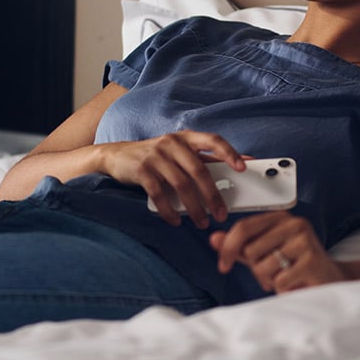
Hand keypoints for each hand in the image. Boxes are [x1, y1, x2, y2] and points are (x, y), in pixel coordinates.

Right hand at [96, 131, 245, 228]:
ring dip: (193, 207)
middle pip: (199, 170)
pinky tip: (174, 220)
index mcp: (186, 138)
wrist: (116, 156)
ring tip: (201, 222)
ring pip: (181, 184)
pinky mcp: (141, 170)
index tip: (243, 168)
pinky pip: (159, 193)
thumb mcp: (180, 153)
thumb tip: (242, 163)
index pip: (213, 140)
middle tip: (221, 214)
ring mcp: (155, 155)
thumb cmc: (156, 157)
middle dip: (212, 196)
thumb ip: (207, 159)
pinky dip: (169, 210)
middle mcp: (172, 143)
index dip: (229, 153)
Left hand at [210, 210, 345, 292]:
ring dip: (269, 279)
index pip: (243, 227)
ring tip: (286, 277)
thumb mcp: (262, 254)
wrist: (330, 282)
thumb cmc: (295, 267)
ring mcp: (305, 241)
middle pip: (250, 249)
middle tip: (274, 272)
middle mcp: (294, 224)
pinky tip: (295, 284)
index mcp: (281, 218)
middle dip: (256, 268)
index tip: (223, 265)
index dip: (227, 248)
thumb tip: (213, 238)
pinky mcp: (312, 261)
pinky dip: (282, 288)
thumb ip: (239, 246)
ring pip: (262, 266)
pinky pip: (278, 280)